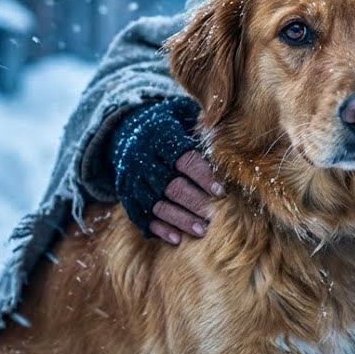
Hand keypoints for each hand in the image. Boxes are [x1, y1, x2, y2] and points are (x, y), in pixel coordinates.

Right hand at [109, 97, 223, 245]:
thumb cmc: (167, 124)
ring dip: (180, 219)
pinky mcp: (127, 196)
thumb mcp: (180, 114)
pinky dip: (159, 228)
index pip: (184, 160)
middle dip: (194, 202)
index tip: (221, 191)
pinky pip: (141, 216)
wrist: (124, 129)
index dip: (203, 176)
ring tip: (202, 231)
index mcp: (160, 138)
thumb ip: (202, 125)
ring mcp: (133, 180)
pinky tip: (176, 239)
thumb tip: (230, 135)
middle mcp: (143, 160)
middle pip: (171, 185)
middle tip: (214, 217)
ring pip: (157, 204)